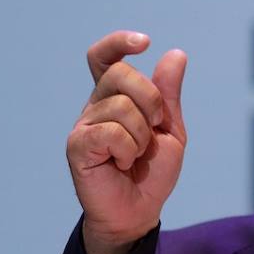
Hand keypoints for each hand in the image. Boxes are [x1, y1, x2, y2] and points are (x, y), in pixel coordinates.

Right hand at [66, 31, 187, 253]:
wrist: (139, 211)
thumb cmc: (150, 172)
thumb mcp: (170, 130)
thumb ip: (168, 95)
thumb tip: (175, 54)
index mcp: (115, 97)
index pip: (105, 57)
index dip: (119, 42)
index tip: (144, 42)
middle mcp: (95, 105)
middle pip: (121, 74)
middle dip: (150, 100)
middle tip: (153, 129)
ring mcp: (83, 124)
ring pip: (121, 106)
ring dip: (141, 135)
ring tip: (135, 156)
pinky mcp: (77, 146)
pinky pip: (110, 132)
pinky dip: (127, 149)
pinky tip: (122, 164)